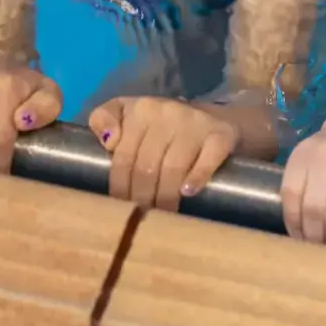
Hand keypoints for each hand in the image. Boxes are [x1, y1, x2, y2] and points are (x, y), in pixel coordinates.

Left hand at [87, 96, 237, 211]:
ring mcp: (195, 122)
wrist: (213, 118)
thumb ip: (103, 119)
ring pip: (172, 168)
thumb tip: (108, 142)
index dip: (120, 187)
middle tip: (142, 216)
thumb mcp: (128, 114)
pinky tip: (188, 192)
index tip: (121, 206)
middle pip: (146, 166)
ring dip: (165, 197)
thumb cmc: (161, 125)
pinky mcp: (221, 134)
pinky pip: (207, 160)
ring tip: (162, 213)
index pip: (123, 157)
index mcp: (140, 109)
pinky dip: (196, 178)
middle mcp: (167, 111)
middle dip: (142, 197)